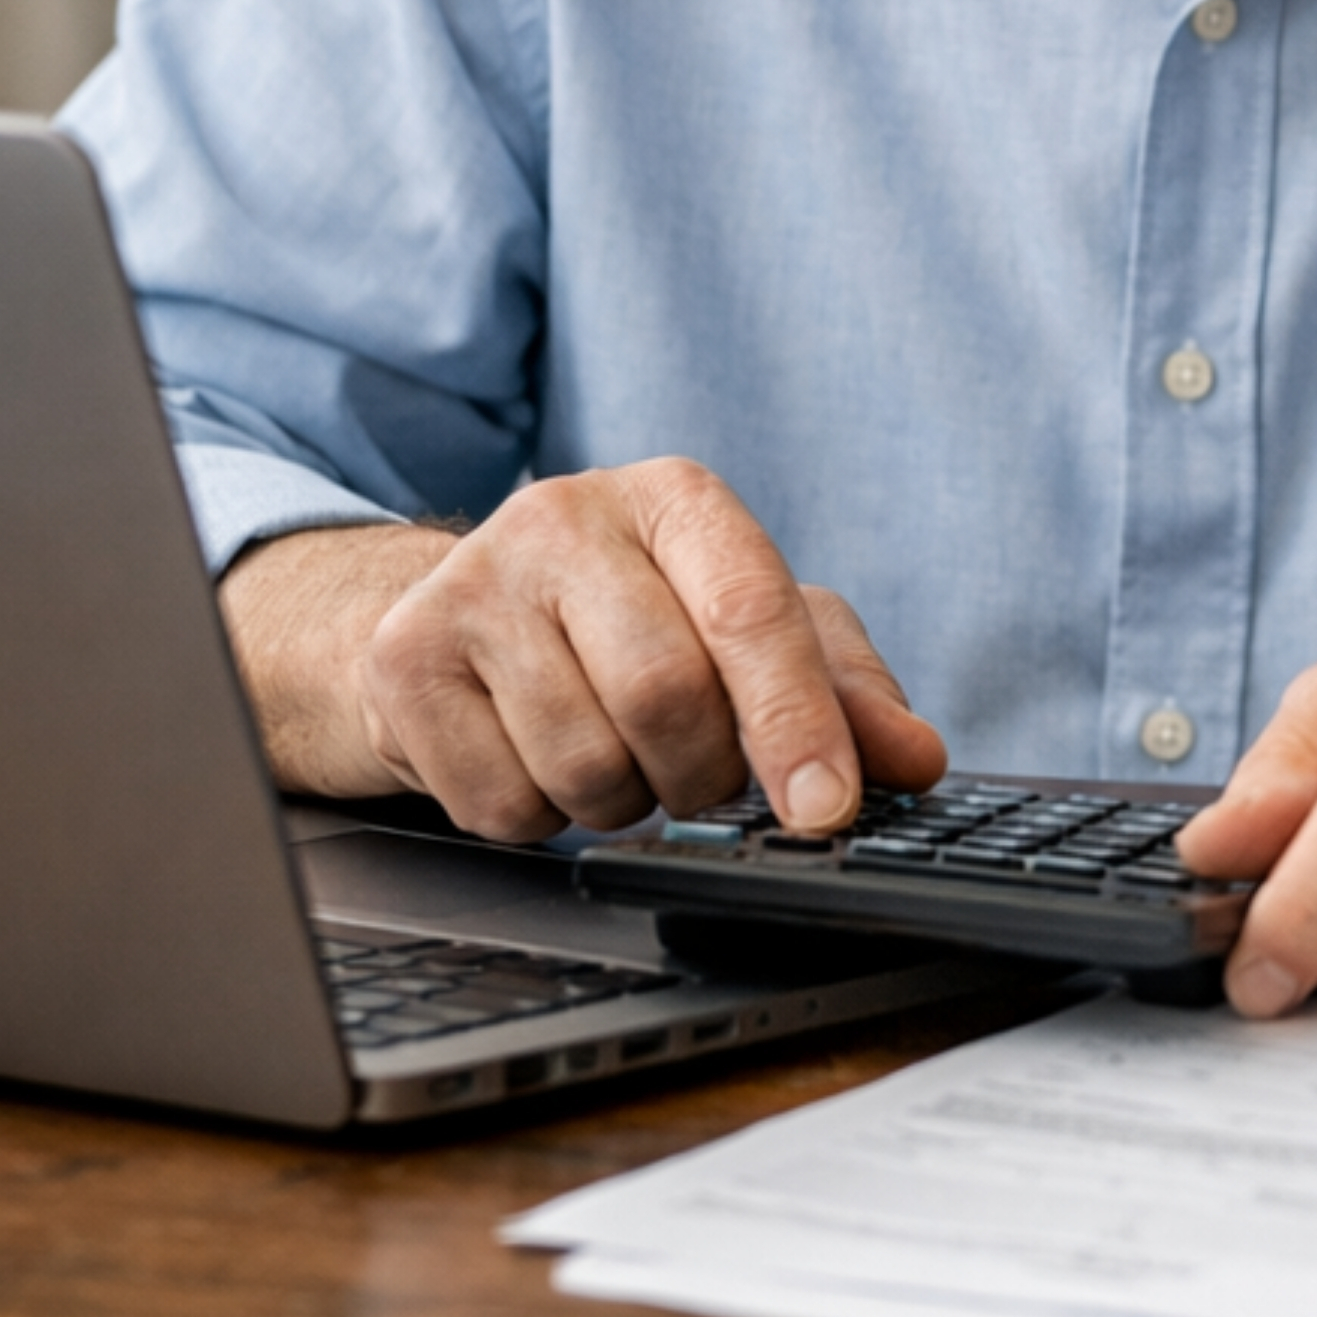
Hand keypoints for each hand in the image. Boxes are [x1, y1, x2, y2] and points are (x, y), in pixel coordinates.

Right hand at [216, 459, 946, 840]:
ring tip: (615, 756)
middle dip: (701, 774)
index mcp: (675, 498)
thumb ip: (844, 691)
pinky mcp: (403, 661)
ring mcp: (470, 584)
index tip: (825, 809)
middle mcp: (564, 517)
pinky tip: (537, 761)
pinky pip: (502, 803)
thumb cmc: (632, 622)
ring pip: (584, 762)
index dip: (795, 721)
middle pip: (665, 696)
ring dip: (622, 802)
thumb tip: (913, 759)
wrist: (456, 620)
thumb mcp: (750, 633)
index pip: (749, 610)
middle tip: (697, 775)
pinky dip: (541, 817)